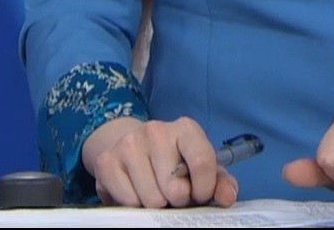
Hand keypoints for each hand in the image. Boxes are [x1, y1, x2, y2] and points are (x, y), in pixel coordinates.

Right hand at [82, 116, 239, 207]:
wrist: (132, 147)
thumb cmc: (173, 161)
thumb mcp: (201, 167)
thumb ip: (220, 182)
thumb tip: (227, 198)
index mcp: (185, 129)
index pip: (202, 162)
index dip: (204, 189)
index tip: (199, 195)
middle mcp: (156, 130)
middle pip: (174, 188)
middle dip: (177, 199)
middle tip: (173, 192)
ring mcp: (129, 144)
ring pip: (151, 199)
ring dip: (156, 203)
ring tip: (156, 190)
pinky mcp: (106, 161)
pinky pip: (128, 201)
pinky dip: (135, 204)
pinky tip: (137, 190)